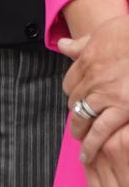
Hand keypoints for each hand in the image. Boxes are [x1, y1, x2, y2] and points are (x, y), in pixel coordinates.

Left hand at [60, 16, 128, 155]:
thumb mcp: (105, 32)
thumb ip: (83, 43)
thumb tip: (63, 45)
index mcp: (88, 60)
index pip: (70, 82)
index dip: (73, 93)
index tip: (78, 100)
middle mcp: (93, 78)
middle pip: (74, 101)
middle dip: (77, 112)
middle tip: (81, 121)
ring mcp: (106, 94)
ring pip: (82, 117)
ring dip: (79, 130)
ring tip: (81, 140)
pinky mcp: (123, 108)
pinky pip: (100, 131)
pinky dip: (92, 144)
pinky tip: (88, 154)